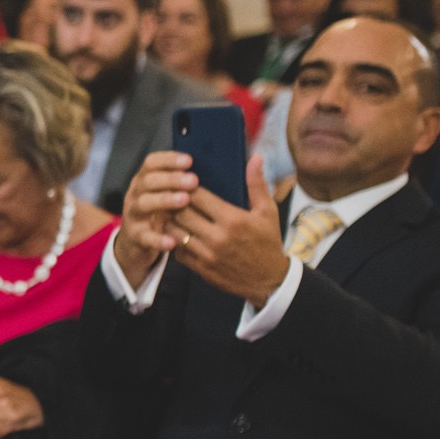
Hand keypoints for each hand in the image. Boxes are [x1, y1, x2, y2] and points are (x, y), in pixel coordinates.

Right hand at [113, 150, 198, 283]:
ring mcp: (133, 215)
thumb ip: (180, 182)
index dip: (168, 160)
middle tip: (193, 180)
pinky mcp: (135, 236)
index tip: (189, 160)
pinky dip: (157, 239)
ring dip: (164, 200)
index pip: (151, 163)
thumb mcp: (165, 193)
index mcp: (144, 180)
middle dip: (171, 179)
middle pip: (148, 181)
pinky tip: (172, 241)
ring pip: (144, 204)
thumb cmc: (159, 212)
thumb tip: (211, 169)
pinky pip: (145, 237)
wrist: (135, 241)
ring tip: (184, 200)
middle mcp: (136, 194)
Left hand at [167, 156, 290, 306]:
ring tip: (170, 211)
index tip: (184, 181)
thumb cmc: (268, 242)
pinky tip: (176, 232)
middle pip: (181, 212)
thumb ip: (257, 185)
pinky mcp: (200, 268)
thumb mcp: (268, 212)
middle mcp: (217, 237)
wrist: (269, 281)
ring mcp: (207, 254)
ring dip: (170, 220)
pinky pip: (177, 250)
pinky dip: (173, 240)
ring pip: (174, 231)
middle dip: (174, 201)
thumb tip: (256, 158)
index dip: (187, 186)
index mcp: (233, 219)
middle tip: (171, 194)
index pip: (198, 196)